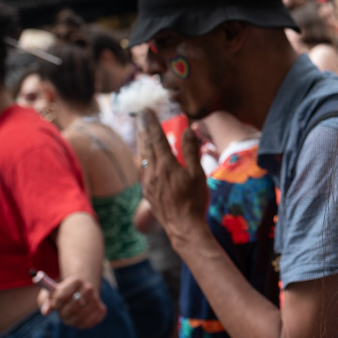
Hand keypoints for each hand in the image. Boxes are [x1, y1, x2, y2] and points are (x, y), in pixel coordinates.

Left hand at [37, 276, 106, 328]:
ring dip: (70, 320)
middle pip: (72, 308)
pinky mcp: (101, 310)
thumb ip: (44, 301)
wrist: (80, 293)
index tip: (54, 305)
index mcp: (76, 281)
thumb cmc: (62, 294)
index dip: (55, 304)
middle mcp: (89, 288)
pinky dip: (79, 324)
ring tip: (68, 316)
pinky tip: (77, 319)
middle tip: (61, 312)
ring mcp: (97, 299)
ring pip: (79, 317)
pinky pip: (87, 323)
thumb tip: (46, 311)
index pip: (62, 296)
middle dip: (63, 313)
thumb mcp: (50, 294)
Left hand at [136, 110, 209, 244]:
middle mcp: (153, 172)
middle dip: (143, 128)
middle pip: (146, 145)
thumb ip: (190, 151)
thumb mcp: (197, 174)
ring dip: (141, 141)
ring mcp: (147, 182)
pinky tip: (144, 155)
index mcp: (167, 165)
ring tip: (139, 130)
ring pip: (142, 156)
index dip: (152, 123)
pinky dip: (142, 156)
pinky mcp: (147, 191)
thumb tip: (188, 130)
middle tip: (139, 115)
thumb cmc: (194, 200)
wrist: (183, 226)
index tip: (147, 111)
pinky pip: (142, 169)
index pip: (157, 138)